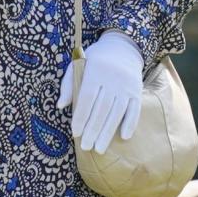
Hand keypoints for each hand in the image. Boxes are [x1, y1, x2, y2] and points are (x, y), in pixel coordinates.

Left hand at [57, 30, 143, 153]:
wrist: (124, 47)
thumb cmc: (95, 59)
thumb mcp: (78, 63)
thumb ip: (68, 84)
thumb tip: (60, 105)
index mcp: (95, 70)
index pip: (87, 97)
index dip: (81, 117)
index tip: (76, 133)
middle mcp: (113, 78)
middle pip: (102, 108)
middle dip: (93, 130)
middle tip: (86, 147)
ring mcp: (127, 85)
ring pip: (117, 112)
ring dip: (108, 132)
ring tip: (99, 149)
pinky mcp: (137, 90)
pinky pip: (135, 109)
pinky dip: (130, 123)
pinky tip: (123, 137)